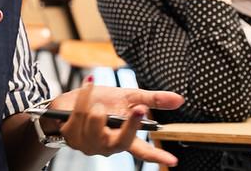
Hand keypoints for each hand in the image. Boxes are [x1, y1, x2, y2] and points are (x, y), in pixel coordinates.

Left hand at [50, 78, 183, 165]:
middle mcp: (107, 145)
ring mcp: (88, 143)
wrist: (70, 102)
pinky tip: (86, 89)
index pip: (142, 150)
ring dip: (97, 101)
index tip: (172, 160)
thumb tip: (180, 100)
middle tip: (138, 108)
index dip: (157, 156)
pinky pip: (80, 112)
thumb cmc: (102, 102)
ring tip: (97, 98)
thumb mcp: (128, 98)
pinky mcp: (71, 136)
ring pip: (97, 120)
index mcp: (123, 138)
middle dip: (129, 124)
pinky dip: (84, 95)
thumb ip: (152, 100)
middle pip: (121, 141)